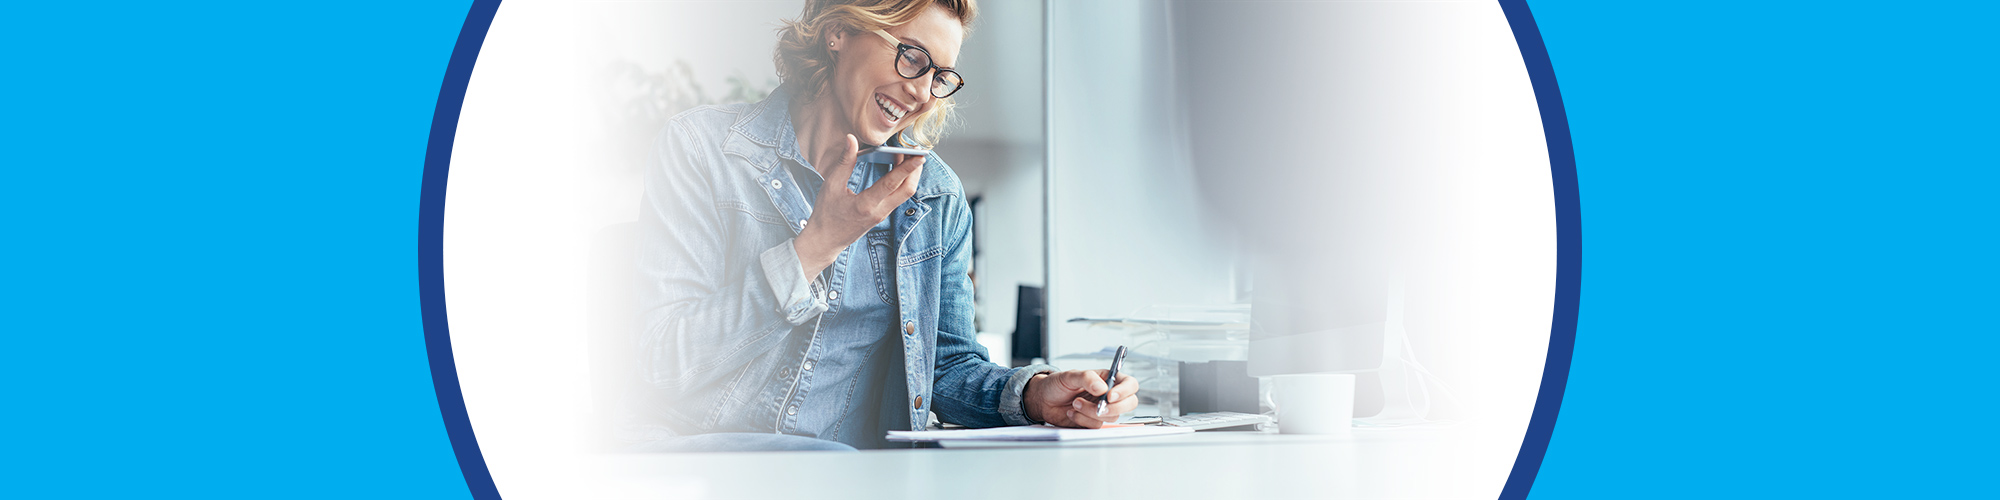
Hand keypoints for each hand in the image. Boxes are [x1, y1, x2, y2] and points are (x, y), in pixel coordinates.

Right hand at [794, 134, 924, 277]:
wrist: (825, 241)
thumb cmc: (826, 214)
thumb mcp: (831, 185)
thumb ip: (844, 162)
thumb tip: (851, 139)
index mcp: (866, 205)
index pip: (892, 184)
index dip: (907, 168)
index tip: (919, 156)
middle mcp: (879, 211)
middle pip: (907, 190)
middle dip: (916, 170)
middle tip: (917, 151)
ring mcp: (883, 214)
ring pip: (905, 194)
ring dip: (910, 175)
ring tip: (908, 155)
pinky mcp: (882, 214)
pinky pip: (898, 196)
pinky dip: (902, 181)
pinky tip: (898, 168)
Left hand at [1023, 370, 1138, 428]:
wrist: (1043, 400)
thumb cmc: (1057, 384)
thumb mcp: (1070, 375)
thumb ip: (1087, 378)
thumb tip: (1102, 388)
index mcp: (1107, 379)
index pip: (1129, 384)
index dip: (1125, 391)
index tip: (1110, 396)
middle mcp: (1108, 395)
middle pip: (1129, 404)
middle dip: (1114, 408)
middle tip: (1098, 407)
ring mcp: (1102, 410)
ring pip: (1111, 417)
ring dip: (1091, 412)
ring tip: (1075, 404)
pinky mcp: (1093, 422)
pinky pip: (1096, 426)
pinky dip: (1082, 420)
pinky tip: (1072, 413)